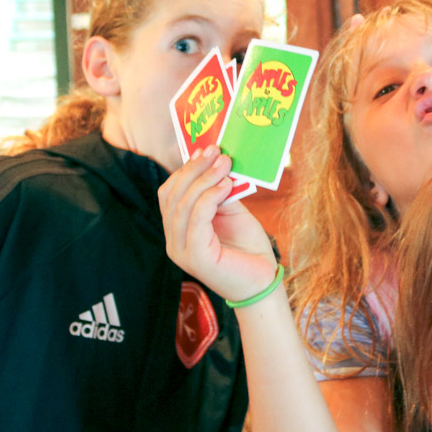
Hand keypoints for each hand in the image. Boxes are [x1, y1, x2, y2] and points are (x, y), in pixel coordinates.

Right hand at [159, 146, 278, 301]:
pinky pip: (196, 219)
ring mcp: (180, 251)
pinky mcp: (195, 257)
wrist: (262, 282)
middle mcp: (173, 241)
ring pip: (183, 204)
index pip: (169, 193)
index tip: (205, 150)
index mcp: (177, 230)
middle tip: (217, 152)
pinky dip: (210, 197)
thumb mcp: (231, 213)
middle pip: (172, 195)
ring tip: (225, 165)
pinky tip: (226, 186)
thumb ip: (220, 192)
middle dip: (194, 169)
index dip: (185, 169)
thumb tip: (216, 161)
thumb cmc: (247, 249)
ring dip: (204, 179)